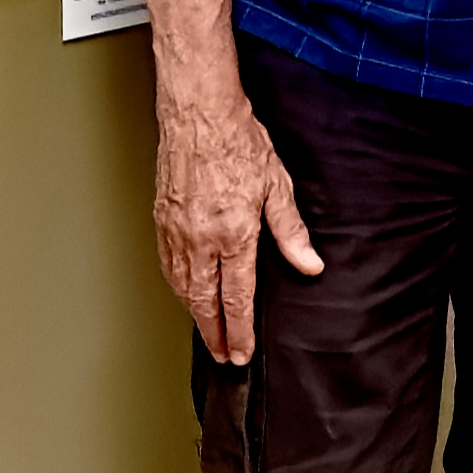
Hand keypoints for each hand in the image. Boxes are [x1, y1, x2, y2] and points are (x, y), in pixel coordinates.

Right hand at [153, 57, 322, 362]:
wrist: (199, 115)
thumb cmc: (239, 143)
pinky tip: (187, 292)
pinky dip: (179, 288)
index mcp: (232, 235)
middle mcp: (200, 240)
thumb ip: (291, 231)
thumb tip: (310, 265)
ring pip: (182, 287)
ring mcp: (176, 232)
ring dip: (195, 314)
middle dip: (214, 333)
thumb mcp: (278, 186)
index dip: (239, 330)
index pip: (237, 297)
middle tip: (223, 356)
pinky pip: (168, 266)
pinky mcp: (161, 221)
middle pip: (204, 301)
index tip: (241, 353)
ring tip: (208, 332)